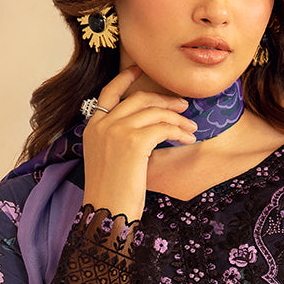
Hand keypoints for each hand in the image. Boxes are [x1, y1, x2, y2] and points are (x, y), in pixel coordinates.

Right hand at [82, 65, 196, 222]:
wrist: (106, 214)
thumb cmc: (111, 194)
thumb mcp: (108, 160)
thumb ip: (117, 139)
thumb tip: (147, 128)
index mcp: (92, 127)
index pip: (109, 92)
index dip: (125, 78)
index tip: (140, 69)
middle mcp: (102, 124)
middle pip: (138, 99)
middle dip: (164, 100)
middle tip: (182, 106)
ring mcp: (116, 131)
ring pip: (154, 112)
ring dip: (176, 118)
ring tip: (190, 128)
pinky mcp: (134, 142)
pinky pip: (163, 127)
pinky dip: (178, 131)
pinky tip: (188, 139)